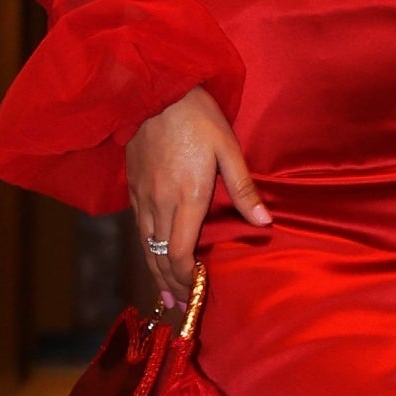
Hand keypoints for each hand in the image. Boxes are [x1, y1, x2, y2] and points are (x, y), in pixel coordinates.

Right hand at [123, 89, 268, 316]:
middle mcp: (159, 203)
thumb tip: (264, 221)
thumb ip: (243, 188)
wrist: (154, 89)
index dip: (188, 279)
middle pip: (161, 256)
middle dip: (173, 284)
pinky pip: (138, 227)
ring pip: (146, 245)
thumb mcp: (228, 147)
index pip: (181, 253)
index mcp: (186, 197)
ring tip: (166, 294)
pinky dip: (146, 249)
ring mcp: (142, 195)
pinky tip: (152, 255)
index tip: (199, 292)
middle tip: (183, 306)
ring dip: (156, 271)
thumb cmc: (197, 116)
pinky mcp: (132, 186)